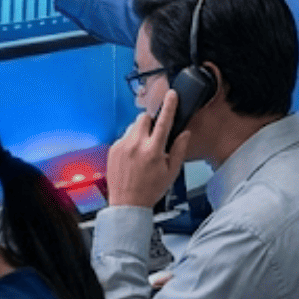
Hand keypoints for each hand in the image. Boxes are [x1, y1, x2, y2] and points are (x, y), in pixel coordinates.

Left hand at [107, 91, 187, 209]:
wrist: (127, 204)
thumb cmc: (150, 190)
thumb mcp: (171, 172)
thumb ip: (179, 150)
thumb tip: (185, 133)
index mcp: (153, 150)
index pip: (164, 121)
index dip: (169, 105)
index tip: (171, 94)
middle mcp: (136, 145)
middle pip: (144, 118)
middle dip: (150, 122)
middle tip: (153, 135)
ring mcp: (122, 146)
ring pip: (133, 126)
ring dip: (140, 131)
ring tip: (142, 150)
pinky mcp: (113, 149)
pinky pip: (124, 136)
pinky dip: (130, 141)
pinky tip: (132, 156)